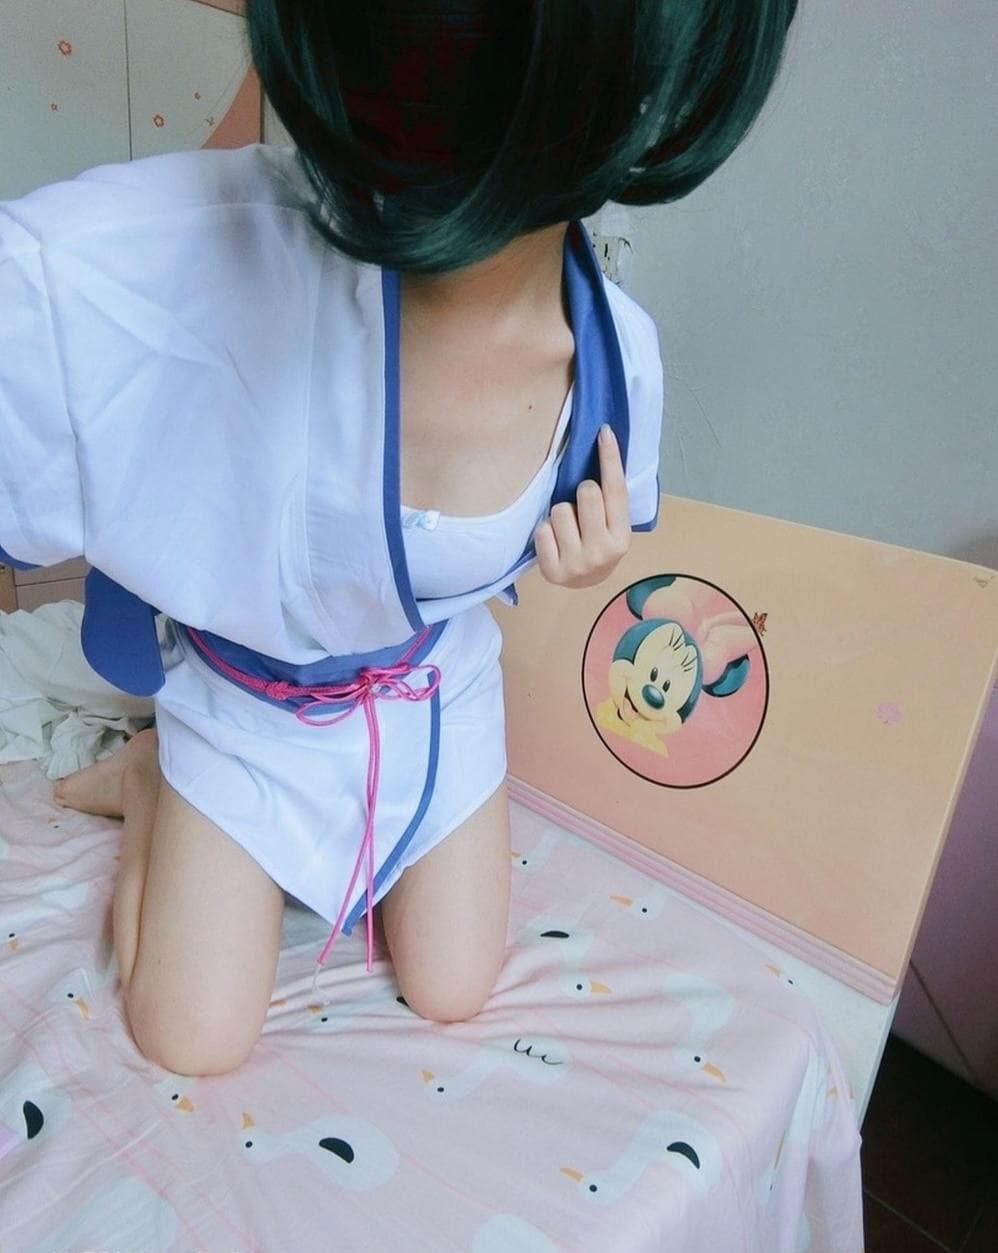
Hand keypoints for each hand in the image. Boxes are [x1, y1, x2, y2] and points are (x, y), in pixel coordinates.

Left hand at [533, 424, 630, 587]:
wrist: (584, 583)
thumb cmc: (597, 542)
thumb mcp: (612, 525)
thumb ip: (609, 499)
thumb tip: (603, 444)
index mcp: (622, 536)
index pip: (616, 489)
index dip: (609, 458)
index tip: (603, 432)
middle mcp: (603, 552)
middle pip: (586, 492)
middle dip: (581, 494)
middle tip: (582, 511)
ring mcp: (578, 564)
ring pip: (559, 509)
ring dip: (560, 514)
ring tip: (567, 529)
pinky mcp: (553, 572)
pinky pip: (541, 529)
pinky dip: (545, 531)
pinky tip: (554, 542)